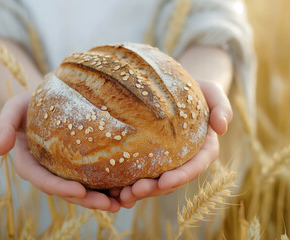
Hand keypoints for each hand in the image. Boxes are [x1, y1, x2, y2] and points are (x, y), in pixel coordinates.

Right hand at [0, 93, 120, 212]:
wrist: (44, 98)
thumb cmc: (27, 103)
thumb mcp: (12, 108)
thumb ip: (3, 125)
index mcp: (30, 163)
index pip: (42, 179)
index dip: (59, 187)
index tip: (79, 191)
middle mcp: (47, 170)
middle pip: (65, 190)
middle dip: (87, 200)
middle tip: (109, 205)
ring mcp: (63, 169)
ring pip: (81, 189)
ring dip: (101, 198)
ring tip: (122, 203)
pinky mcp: (77, 163)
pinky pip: (91, 177)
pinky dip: (106, 185)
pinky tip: (124, 187)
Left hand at [114, 80, 232, 207]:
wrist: (177, 90)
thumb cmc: (197, 91)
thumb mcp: (212, 93)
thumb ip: (222, 107)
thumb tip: (222, 127)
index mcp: (203, 151)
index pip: (195, 167)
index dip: (181, 177)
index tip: (165, 181)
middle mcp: (185, 161)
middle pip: (171, 181)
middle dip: (154, 190)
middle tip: (134, 191)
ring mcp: (168, 163)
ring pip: (155, 183)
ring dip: (139, 192)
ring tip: (120, 195)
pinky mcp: (152, 160)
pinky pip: (141, 174)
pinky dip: (128, 184)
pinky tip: (113, 188)